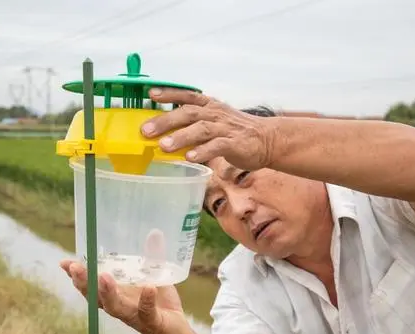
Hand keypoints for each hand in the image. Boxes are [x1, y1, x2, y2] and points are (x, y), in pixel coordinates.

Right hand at [59, 259, 196, 333]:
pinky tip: (149, 289)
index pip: (91, 286)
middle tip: (75, 268)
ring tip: (104, 277)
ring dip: (108, 293)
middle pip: (96, 297)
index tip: (64, 263)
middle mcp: (120, 306)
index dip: (77, 276)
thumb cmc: (161, 305)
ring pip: (115, 308)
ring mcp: (135, 316)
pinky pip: (147, 312)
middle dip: (84, 283)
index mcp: (116, 295)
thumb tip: (154, 233)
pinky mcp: (152, 322)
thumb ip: (153, 257)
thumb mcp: (156, 277)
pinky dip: (147, 301)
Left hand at [140, 87, 275, 169]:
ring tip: (163, 146)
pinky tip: (190, 157)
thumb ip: (193, 125)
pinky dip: (202, 151)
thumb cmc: (235, 132)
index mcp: (210, 106)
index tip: (151, 95)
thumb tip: (164, 135)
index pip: (187, 96)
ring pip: (200, 129)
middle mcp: (215, 114)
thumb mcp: (214, 122)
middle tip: (146, 131)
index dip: (169, 94)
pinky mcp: (235, 143)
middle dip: (166, 121)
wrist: (267, 140)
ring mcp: (225, 128)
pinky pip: (217, 146)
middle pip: (188, 113)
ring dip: (180, 137)